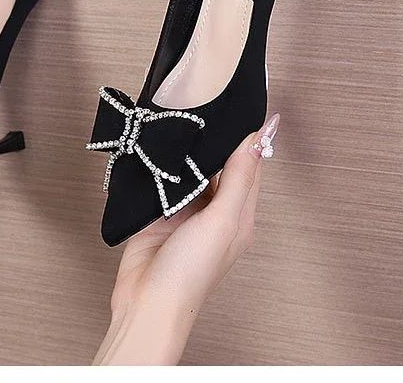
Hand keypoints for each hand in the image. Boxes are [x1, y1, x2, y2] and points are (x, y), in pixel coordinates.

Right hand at [92, 113, 278, 364]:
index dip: (247, 137)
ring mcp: (184, 210)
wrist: (146, 302)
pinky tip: (157, 142)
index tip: (240, 105)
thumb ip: (237, 180)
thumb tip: (256, 140)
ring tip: (181, 115)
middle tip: (205, 101)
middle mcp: (214, 210)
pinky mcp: (158, 210)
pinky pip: (162, 179)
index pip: (248, 166)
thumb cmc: (190, 272)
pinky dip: (161, 162)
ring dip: (186, 149)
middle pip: (217, 165)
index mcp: (238, 214)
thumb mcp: (222, 222)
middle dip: (213, 138)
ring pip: (189, 169)